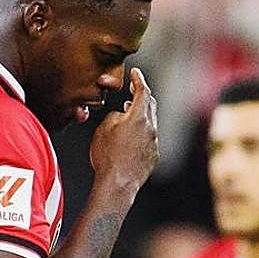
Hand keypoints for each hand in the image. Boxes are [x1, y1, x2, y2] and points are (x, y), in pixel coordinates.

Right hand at [90, 67, 157, 191]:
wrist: (117, 184)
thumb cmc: (107, 156)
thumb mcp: (104, 129)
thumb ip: (115, 116)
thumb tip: (121, 116)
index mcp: (139, 117)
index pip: (142, 91)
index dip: (138, 79)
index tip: (135, 73)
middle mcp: (151, 128)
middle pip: (150, 105)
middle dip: (141, 95)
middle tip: (133, 90)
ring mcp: (154, 143)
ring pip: (150, 122)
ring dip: (141, 115)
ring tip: (128, 113)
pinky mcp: (153, 156)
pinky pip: (149, 138)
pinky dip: (142, 132)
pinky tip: (131, 136)